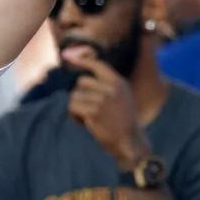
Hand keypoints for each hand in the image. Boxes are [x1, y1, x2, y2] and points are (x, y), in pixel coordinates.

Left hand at [63, 50, 151, 170]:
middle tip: (87, 108)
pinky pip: (72, 107)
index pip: (98, 64)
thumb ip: (108, 85)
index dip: (83, 60)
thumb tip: (82, 77)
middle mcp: (111, 88)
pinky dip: (74, 116)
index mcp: (119, 82)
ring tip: (88, 118)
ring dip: (77, 108)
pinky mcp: (94, 112)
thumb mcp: (122, 97)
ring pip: (75, 96)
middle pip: (81, 82)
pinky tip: (85, 124)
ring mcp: (102, 99)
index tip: (69, 57)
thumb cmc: (124, 121)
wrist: (130, 142)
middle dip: (80, 94)